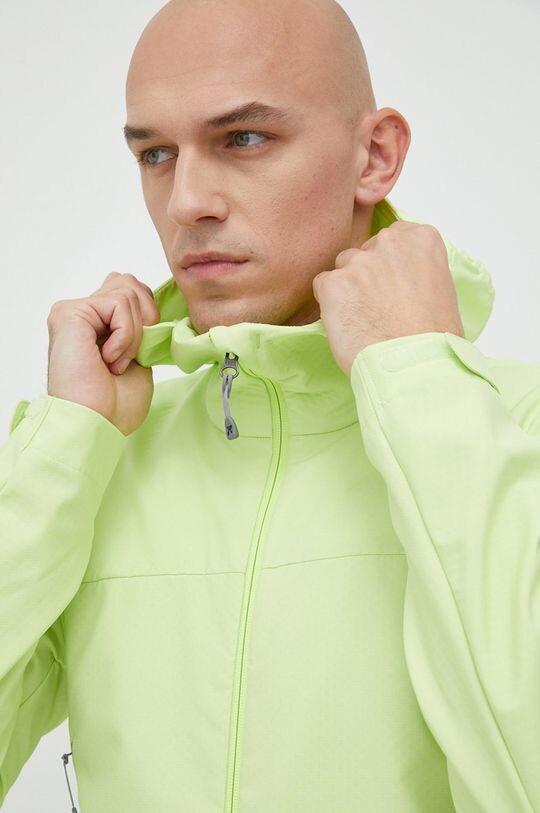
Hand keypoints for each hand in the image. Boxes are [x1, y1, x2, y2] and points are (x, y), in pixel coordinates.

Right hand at [47, 272, 160, 435]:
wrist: (96, 425)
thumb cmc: (113, 406)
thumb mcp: (139, 360)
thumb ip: (140, 330)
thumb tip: (153, 311)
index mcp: (97, 326)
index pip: (131, 292)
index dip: (148, 315)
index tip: (144, 352)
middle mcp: (82, 315)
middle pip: (128, 283)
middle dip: (145, 317)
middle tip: (136, 355)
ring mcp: (74, 312)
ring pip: (127, 293)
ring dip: (134, 334)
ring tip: (117, 363)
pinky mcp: (70, 313)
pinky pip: (118, 303)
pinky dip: (125, 335)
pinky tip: (109, 360)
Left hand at [312, 221, 464, 376]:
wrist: (415, 365)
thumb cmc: (434, 338)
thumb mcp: (441, 288)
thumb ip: (416, 270)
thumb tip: (397, 278)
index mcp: (421, 238)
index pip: (393, 239)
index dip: (390, 266)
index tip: (394, 287)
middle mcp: (389, 242)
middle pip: (366, 251)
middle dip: (368, 276)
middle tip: (377, 308)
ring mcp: (358, 261)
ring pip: (343, 268)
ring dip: (348, 289)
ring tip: (363, 320)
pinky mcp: (333, 283)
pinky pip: (322, 286)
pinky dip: (330, 305)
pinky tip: (347, 324)